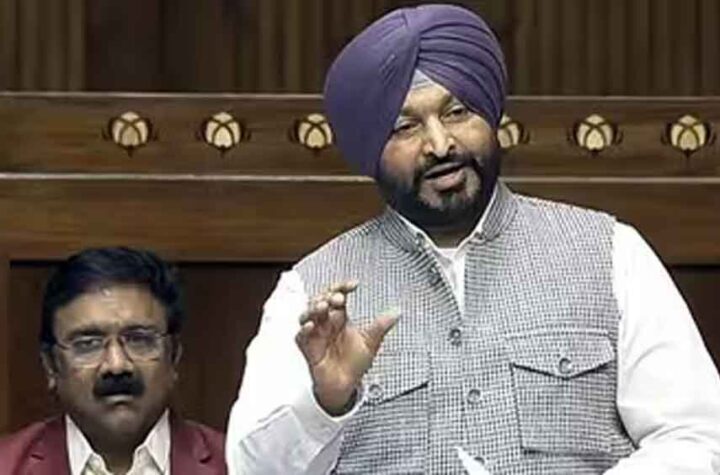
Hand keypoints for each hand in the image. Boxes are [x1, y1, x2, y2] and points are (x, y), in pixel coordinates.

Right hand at [296, 281, 398, 414]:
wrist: (346, 385)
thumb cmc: (354, 363)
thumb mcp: (370, 342)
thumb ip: (381, 326)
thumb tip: (397, 312)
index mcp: (340, 317)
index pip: (338, 296)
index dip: (343, 287)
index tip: (353, 285)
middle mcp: (326, 323)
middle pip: (321, 301)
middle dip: (327, 297)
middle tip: (338, 298)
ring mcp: (315, 334)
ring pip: (308, 315)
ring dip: (313, 308)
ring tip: (323, 307)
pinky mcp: (307, 348)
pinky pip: (301, 336)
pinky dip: (304, 330)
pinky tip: (311, 326)